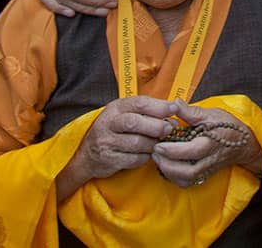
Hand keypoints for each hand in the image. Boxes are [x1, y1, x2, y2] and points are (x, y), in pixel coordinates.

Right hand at [60, 95, 176, 195]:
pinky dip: (145, 157)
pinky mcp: (109, 159)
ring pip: (136, 143)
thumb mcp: (124, 115)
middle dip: (156, 126)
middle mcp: (108, 123)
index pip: (139, 103)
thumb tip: (174, 115)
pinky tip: (148, 154)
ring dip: (153, 143)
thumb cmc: (114, 131)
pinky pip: (134, 159)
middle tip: (169, 129)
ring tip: (159, 143)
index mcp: (115, 108)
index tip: (174, 109)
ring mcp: (106, 142)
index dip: (159, 106)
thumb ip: (146, 112)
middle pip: (135, 122)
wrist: (87, 156)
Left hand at [152, 101, 261, 188]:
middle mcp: (209, 160)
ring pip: (187, 180)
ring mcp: (207, 170)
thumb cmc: (228, 126)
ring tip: (159, 159)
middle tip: (155, 153)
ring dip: (169, 173)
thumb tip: (174, 103)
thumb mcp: (212, 114)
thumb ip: (190, 112)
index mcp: (212, 143)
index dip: (173, 150)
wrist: (244, 143)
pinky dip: (175, 178)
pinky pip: (187, 182)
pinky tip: (167, 166)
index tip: (159, 143)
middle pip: (188, 172)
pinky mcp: (204, 175)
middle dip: (167, 165)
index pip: (192, 151)